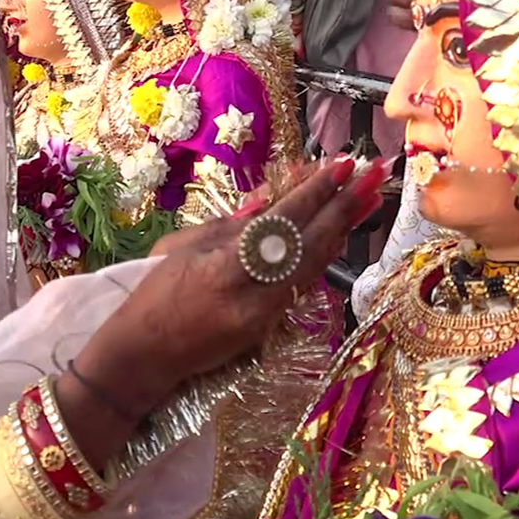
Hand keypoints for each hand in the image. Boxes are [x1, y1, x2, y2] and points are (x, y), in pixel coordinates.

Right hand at [82, 157, 387, 409]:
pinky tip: (340, 234)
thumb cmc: (150, 294)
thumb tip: (268, 200)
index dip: (314, 193)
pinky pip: (302, 283)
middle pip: (310, 245)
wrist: (143, 354)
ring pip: (314, 266)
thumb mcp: (177, 249)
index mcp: (222, 269)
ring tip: (370, 198)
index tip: (342, 164)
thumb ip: (226, 226)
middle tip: (375, 174)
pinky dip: (322, 254)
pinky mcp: (269, 327)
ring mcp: (264, 315)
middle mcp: (252, 295)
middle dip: (345, 206)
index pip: (280, 224)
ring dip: (343, 229)